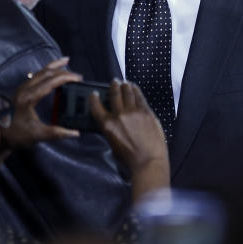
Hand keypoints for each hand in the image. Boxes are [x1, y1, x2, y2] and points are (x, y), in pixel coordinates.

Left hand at [0, 58, 82, 148]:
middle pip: (46, 73)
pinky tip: (51, 73)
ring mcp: (21, 88)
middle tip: (77, 74)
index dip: (66, 78)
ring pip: (40, 72)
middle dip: (62, 70)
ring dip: (54, 67)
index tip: (78, 78)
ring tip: (65, 62)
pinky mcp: (20, 91)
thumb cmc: (14, 134)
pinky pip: (36, 76)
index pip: (51, 82)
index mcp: (29, 97)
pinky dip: (46, 72)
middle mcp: (25, 89)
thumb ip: (57, 133)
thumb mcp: (37, 135)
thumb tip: (75, 133)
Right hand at [90, 80, 169, 198]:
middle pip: (114, 94)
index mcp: (108, 125)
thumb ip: (110, 129)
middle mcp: (119, 115)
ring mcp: (134, 112)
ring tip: (125, 83)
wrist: (148, 161)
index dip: (93, 97)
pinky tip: (135, 88)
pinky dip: (136, 90)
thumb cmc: (129, 158)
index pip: (96, 106)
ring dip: (125, 85)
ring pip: (128, 92)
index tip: (94, 94)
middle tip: (114, 82)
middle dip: (113, 86)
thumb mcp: (112, 143)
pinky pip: (140, 97)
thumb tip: (111, 119)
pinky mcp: (146, 112)